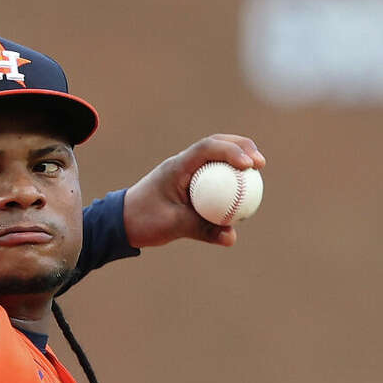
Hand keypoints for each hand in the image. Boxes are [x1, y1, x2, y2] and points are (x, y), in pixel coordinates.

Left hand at [122, 136, 265, 249]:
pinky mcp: (189, 184)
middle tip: (260, 163)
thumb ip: (203, 229)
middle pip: (218, 145)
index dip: (232, 152)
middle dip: (243, 148)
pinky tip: (242, 190)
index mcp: (178, 166)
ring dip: (238, 160)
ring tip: (257, 171)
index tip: (250, 165)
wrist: (122, 222)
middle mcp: (184, 163)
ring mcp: (187, 172)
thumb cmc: (143, 220)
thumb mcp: (174, 226)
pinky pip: (213, 177)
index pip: (209, 148)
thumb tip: (232, 237)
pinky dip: (228, 180)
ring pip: (217, 158)